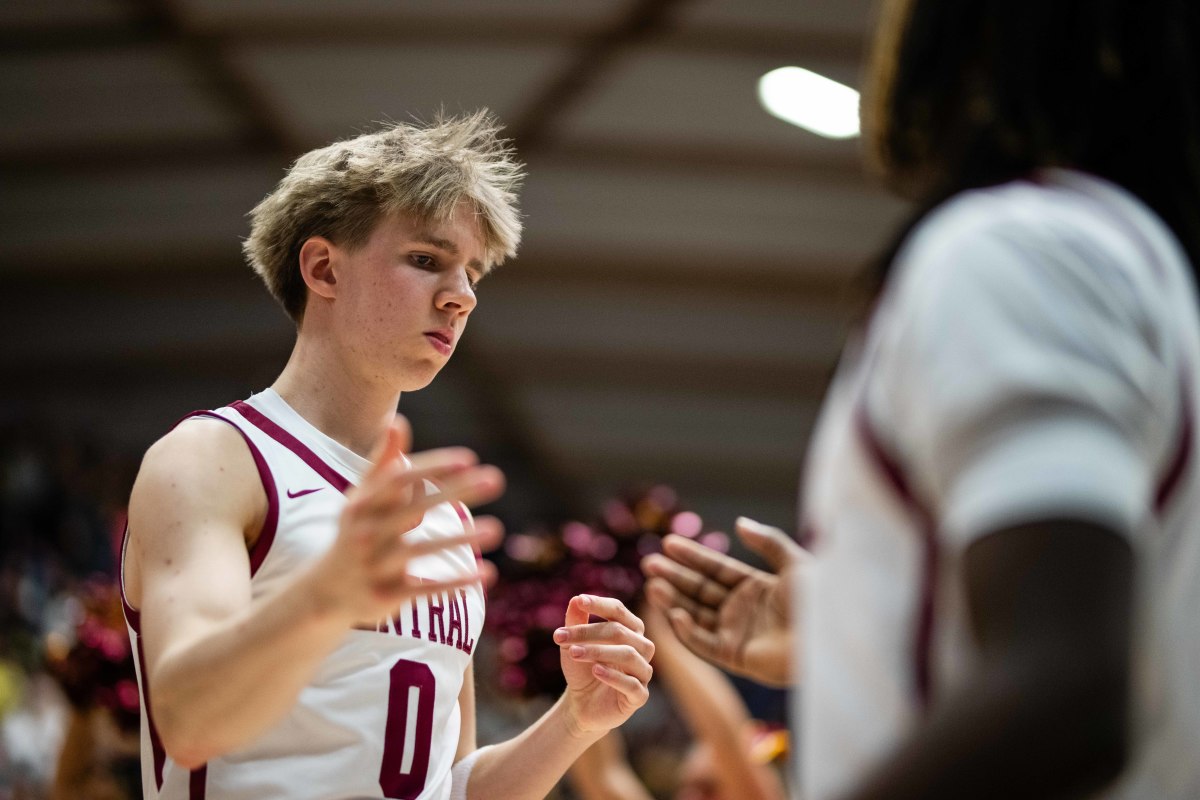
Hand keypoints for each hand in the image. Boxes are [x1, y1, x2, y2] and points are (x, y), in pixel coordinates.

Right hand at [308, 417, 504, 622]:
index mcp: (362, 504)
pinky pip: (425, 589)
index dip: (432, 468)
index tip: (469, 458)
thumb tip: (398, 420)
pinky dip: (455, 582)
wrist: (327, 591)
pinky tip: (487, 573)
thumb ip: (383, 462)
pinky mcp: (385, 596)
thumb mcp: (363, 497)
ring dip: (459, 540)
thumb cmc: (356, 531)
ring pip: (421, 550)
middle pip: (413, 510)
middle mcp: (365, 533)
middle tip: (495, 479)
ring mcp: (374, 565)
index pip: (398, 480)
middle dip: (454, 493)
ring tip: (497, 529)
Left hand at [553, 595, 654, 737]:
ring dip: (598, 651)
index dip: (600, 604)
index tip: (579, 601)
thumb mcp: (574, 645)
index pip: (618, 611)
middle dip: (588, 632)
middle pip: (620, 631)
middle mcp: (641, 648)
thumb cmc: (582, 671)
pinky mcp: (639, 696)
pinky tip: (595, 671)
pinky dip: (613, 676)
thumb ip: (575, 622)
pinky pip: (632, 684)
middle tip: (560, 637)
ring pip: (628, 655)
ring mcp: (643, 673)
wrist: (581, 706)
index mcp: (630, 630)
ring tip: (574, 653)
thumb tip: (575, 600)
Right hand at [640, 517, 806, 686]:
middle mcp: (744, 610)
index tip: (668, 543)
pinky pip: (706, 644)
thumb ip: (768, 542)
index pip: (717, 569)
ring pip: (698, 615)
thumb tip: (739, 523)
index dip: (693, 556)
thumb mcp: (796, 563)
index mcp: (757, 587)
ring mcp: (739, 633)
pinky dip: (688, 631)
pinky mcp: (738, 657)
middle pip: (702, 591)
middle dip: (676, 577)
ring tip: (653, 585)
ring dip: (675, 601)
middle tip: (650, 563)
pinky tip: (675, 613)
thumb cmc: (821, 601)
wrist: (831, 640)